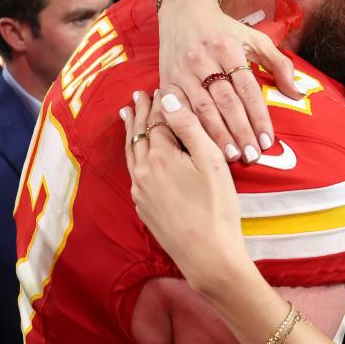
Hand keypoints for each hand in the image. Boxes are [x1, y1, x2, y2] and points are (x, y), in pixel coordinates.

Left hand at [123, 90, 249, 294]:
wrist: (208, 255)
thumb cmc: (217, 208)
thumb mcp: (211, 161)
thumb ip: (189, 127)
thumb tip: (167, 98)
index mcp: (161, 156)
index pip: (158, 120)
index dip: (160, 103)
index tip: (158, 87)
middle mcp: (143, 171)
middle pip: (140, 134)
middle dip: (140, 112)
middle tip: (138, 94)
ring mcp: (140, 191)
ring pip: (132, 153)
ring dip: (131, 131)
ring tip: (127, 115)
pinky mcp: (143, 207)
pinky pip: (133, 172)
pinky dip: (133, 154)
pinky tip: (136, 154)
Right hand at [156, 0, 300, 163]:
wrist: (182, 12)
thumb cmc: (223, 30)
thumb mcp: (254, 38)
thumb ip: (278, 63)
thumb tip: (298, 93)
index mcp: (227, 47)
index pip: (247, 89)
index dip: (258, 116)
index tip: (268, 140)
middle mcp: (203, 59)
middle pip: (225, 102)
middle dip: (240, 132)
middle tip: (253, 156)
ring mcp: (182, 71)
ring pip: (202, 109)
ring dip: (217, 135)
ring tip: (232, 156)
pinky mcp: (166, 80)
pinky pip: (178, 109)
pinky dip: (190, 128)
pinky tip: (201, 145)